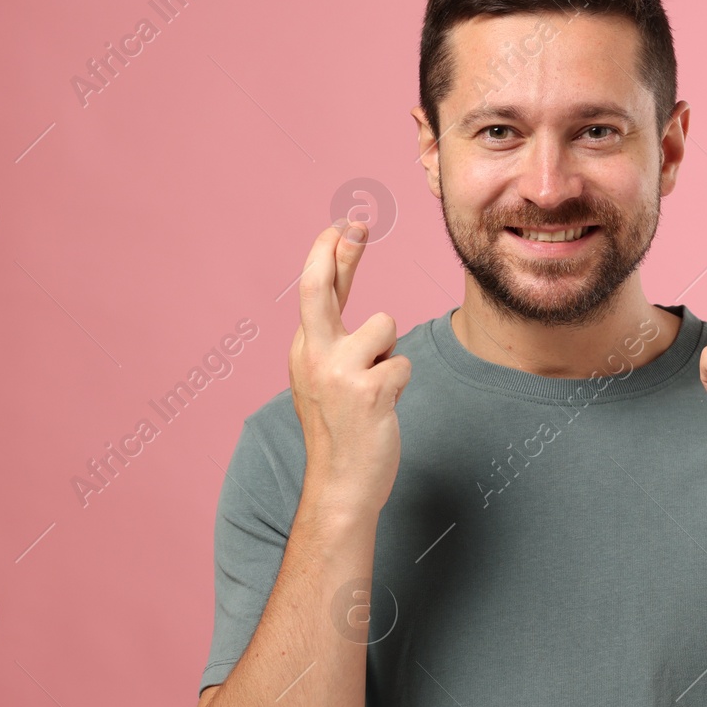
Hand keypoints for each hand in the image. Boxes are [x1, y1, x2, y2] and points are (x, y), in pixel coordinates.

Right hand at [288, 219, 411, 514]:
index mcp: (303, 350)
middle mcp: (313, 356)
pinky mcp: (368, 390)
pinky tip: (383, 408)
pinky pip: (403, 364)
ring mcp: (338, 373)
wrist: (340, 485)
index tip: (345, 224)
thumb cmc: (341, 430)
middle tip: (357, 221)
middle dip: (340, 251)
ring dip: (390, 355)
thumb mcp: (326, 377)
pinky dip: (401, 383)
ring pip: (386, 328)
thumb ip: (336, 335)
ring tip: (375, 389)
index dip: (329, 253)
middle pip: (320, 288)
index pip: (316, 290)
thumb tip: (345, 292)